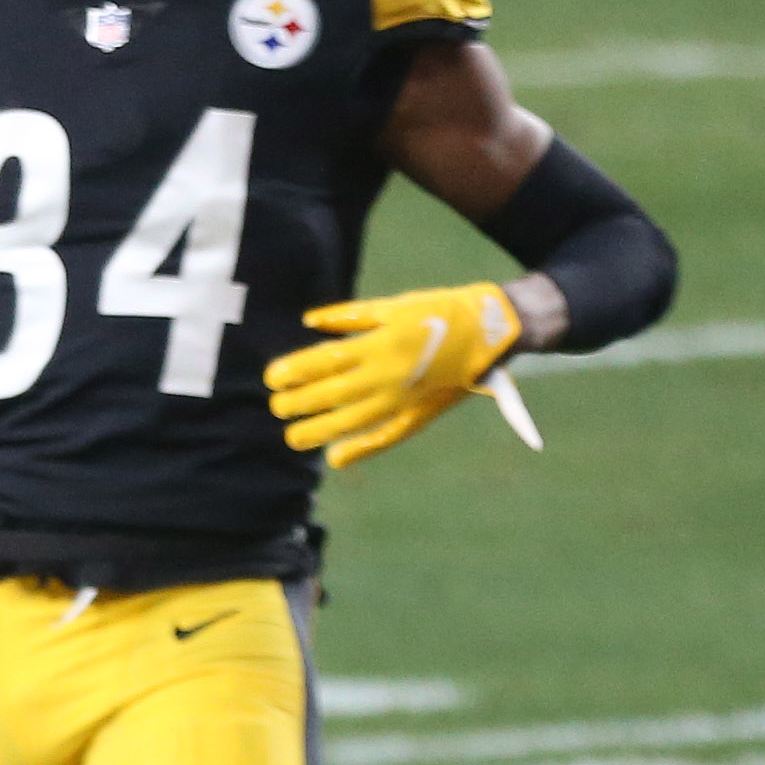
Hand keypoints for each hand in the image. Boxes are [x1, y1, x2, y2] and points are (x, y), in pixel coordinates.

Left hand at [265, 281, 523, 466]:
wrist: (492, 328)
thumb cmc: (438, 311)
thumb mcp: (392, 306)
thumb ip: (348, 317)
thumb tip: (309, 322)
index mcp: (380, 343)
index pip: (325, 361)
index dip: (295, 371)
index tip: (272, 379)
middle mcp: (389, 374)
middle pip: (333, 394)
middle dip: (300, 403)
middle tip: (276, 407)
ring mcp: (405, 397)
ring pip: (354, 420)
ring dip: (320, 430)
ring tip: (293, 437)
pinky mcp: (421, 412)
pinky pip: (388, 435)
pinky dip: (362, 448)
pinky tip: (336, 458)